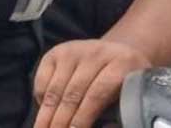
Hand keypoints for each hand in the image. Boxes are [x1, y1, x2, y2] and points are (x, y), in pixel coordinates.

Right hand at [32, 39, 150, 127]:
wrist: (115, 53)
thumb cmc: (123, 83)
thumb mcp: (130, 95)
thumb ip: (119, 115)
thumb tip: (104, 127)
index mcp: (122, 62)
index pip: (97, 95)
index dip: (82, 119)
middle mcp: (97, 52)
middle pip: (73, 94)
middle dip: (61, 122)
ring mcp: (75, 49)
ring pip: (55, 90)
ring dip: (46, 117)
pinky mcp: (57, 52)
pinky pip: (42, 82)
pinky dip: (41, 102)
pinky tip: (46, 114)